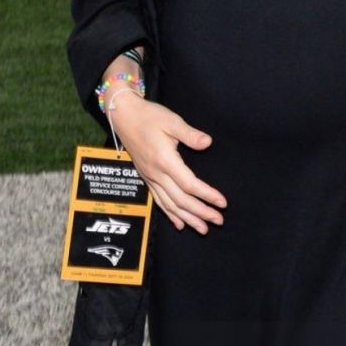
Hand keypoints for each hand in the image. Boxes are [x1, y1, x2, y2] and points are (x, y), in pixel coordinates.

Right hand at [103, 91, 225, 233]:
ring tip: (203, 229)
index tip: (222, 203)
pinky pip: (159, 201)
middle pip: (181, 200)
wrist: (124, 116)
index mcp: (164, 160)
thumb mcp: (172, 121)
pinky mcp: (146, 178)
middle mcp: (156, 173)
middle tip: (219, 221)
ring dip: (188, 219)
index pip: (189, 184)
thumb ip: (190, 134)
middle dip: (201, 213)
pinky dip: (170, 214)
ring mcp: (150, 178)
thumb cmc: (149, 116)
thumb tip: (207, 142)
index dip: (207, 195)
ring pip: (170, 205)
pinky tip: (179, 224)